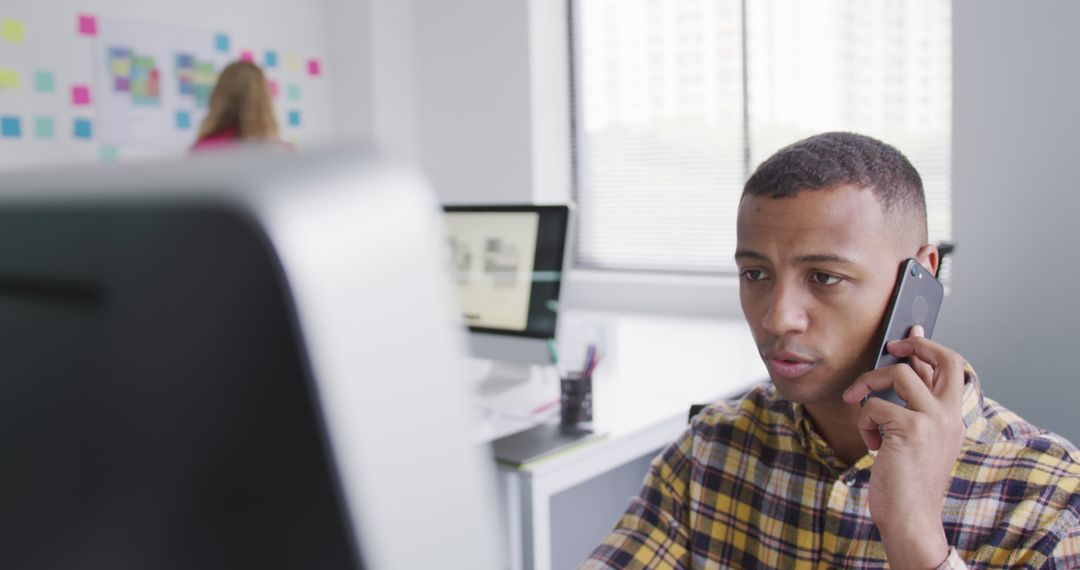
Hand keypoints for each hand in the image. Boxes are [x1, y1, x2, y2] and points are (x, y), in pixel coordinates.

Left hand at [841, 326, 965, 568]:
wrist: (910, 518)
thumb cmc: (906, 482)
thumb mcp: (914, 439)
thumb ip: (911, 408)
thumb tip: (896, 373)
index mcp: (953, 417)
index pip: (952, 366)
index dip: (929, 346)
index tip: (910, 335)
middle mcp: (949, 414)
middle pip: (943, 357)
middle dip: (912, 345)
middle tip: (890, 347)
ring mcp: (933, 420)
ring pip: (897, 373)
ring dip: (868, 385)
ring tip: (859, 406)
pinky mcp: (910, 429)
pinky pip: (874, 405)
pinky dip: (864, 421)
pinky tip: (872, 444)